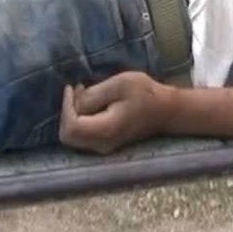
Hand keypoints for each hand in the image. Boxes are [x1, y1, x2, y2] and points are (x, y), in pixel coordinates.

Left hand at [58, 71, 173, 153]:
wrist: (166, 110)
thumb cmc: (145, 93)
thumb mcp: (120, 84)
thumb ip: (94, 94)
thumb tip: (75, 102)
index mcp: (105, 130)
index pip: (70, 127)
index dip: (66, 106)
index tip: (73, 87)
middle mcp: (101, 144)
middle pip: (67, 136)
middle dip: (67, 111)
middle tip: (77, 90)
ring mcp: (103, 147)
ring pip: (73, 136)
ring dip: (73, 114)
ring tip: (84, 92)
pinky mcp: (104, 143)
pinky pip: (82, 135)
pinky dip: (80, 119)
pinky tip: (91, 102)